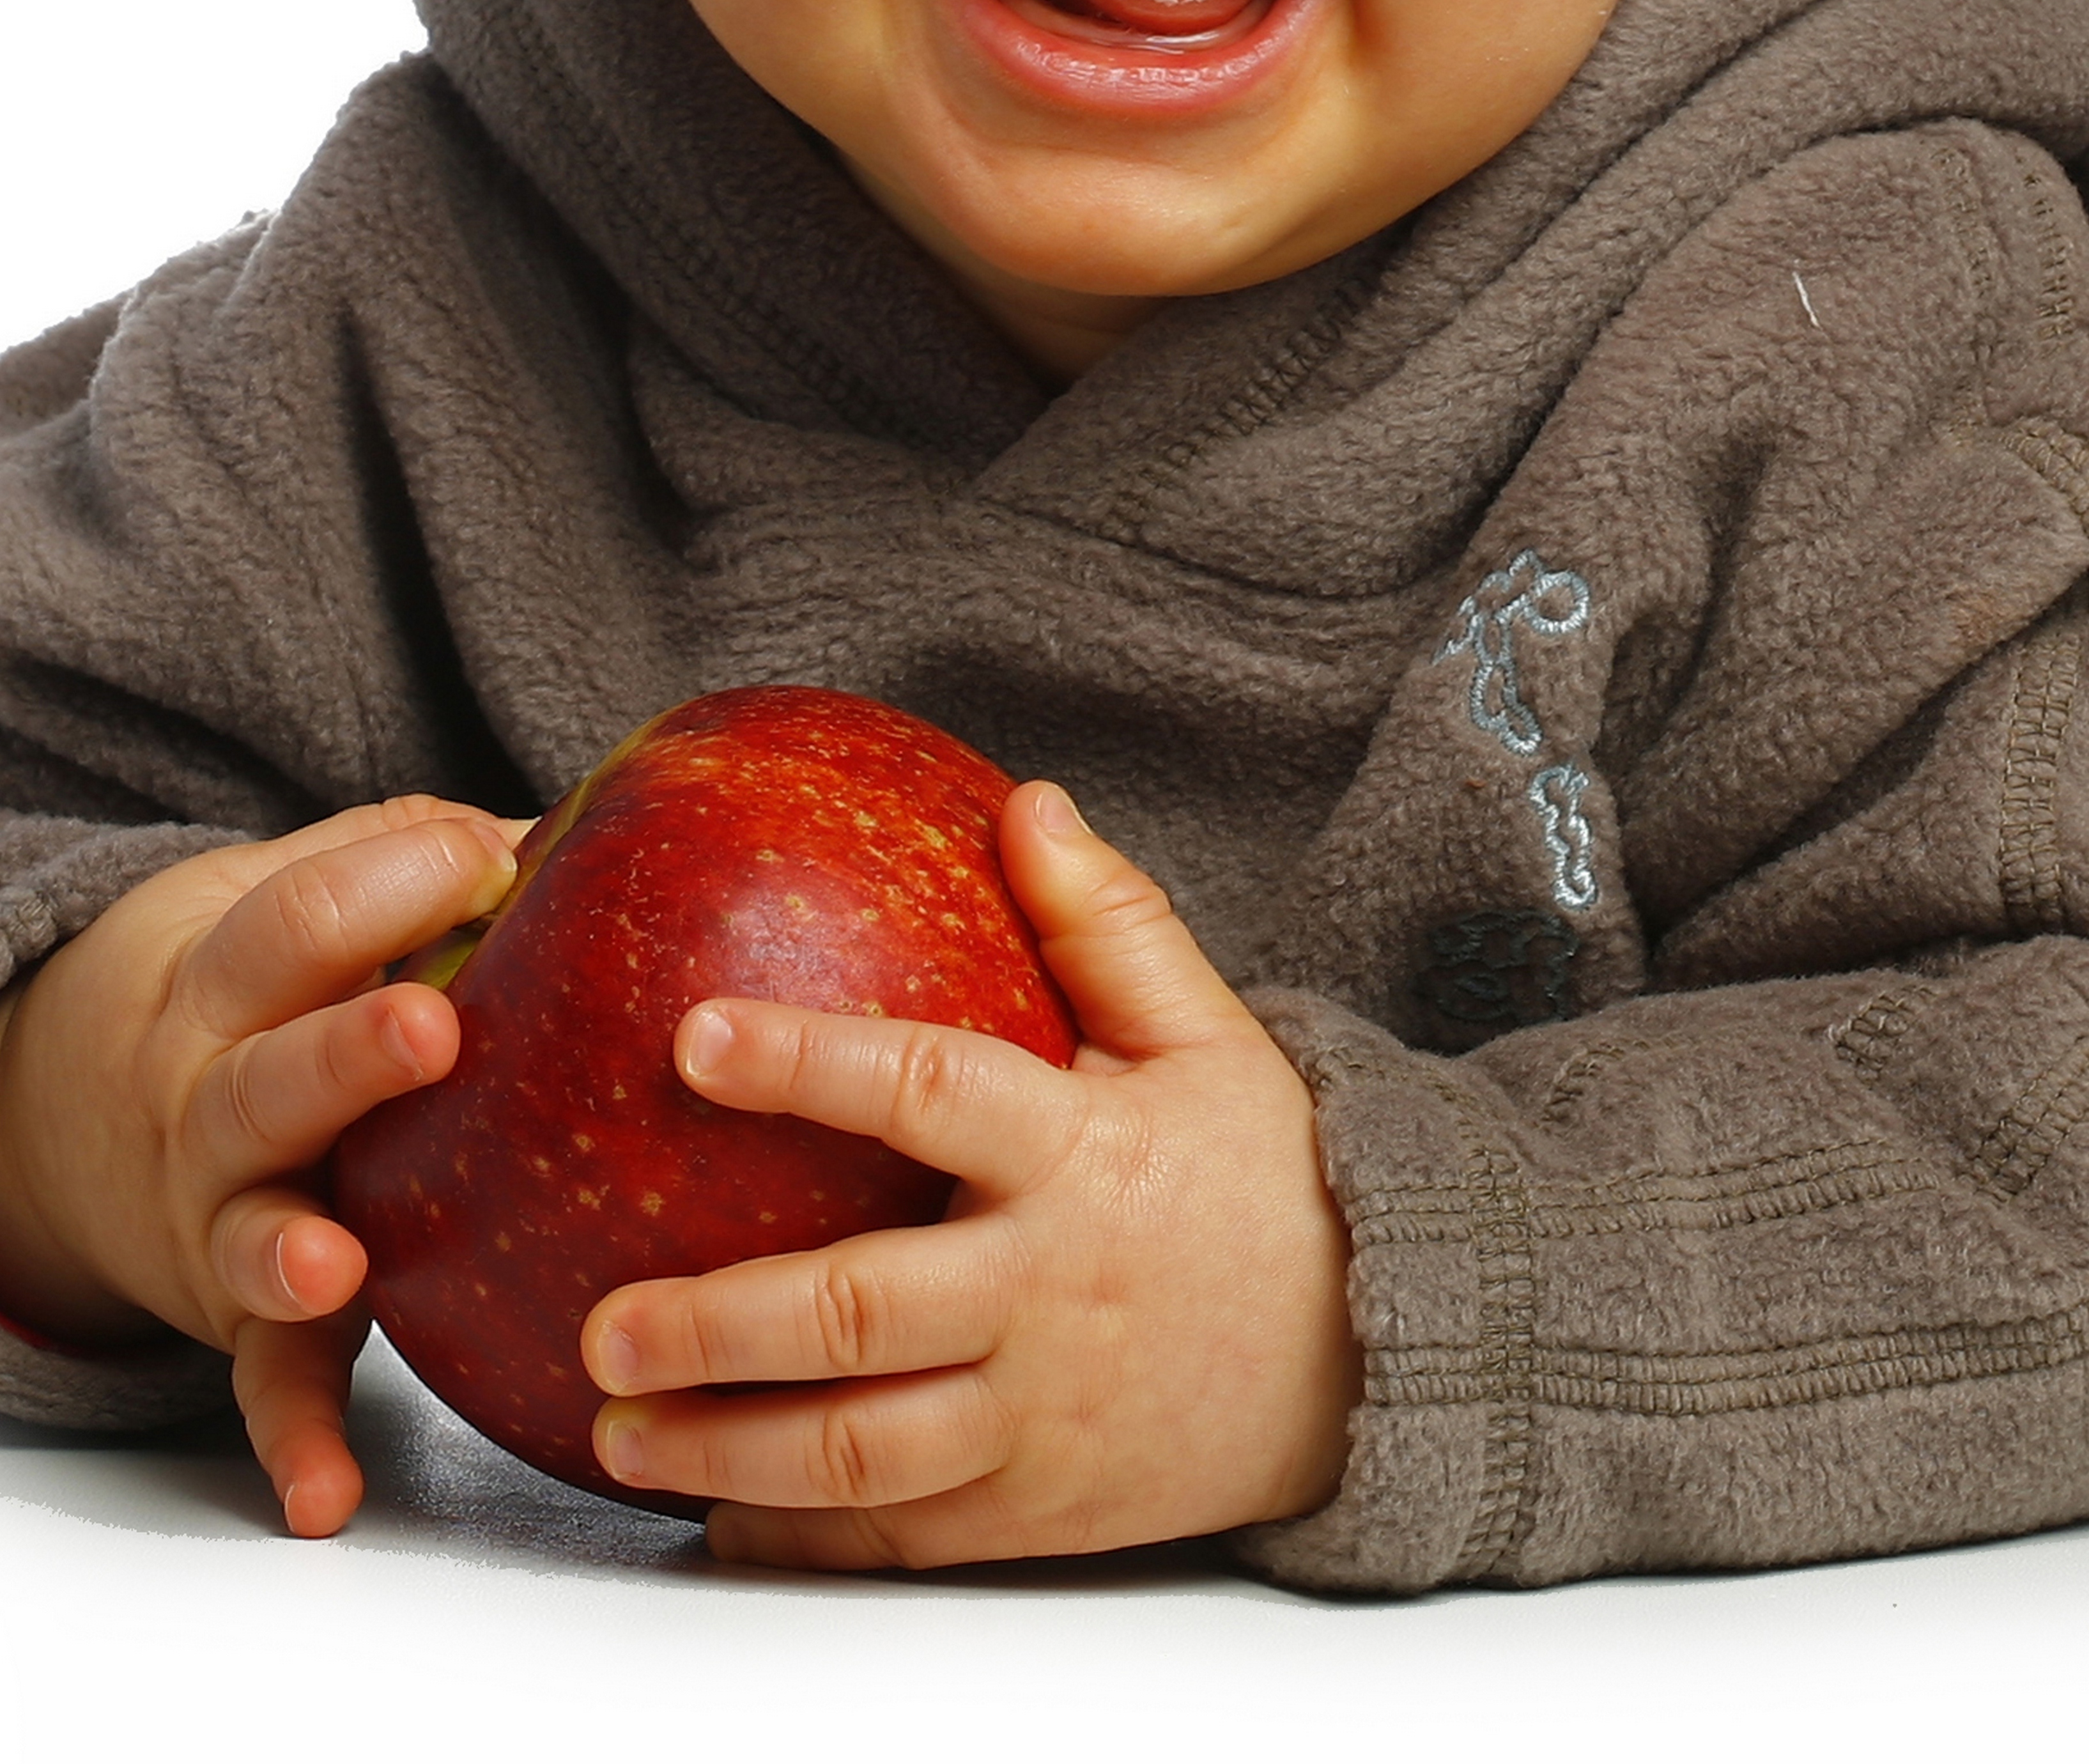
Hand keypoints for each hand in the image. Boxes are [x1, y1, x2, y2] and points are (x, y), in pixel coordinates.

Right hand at [0, 795, 519, 1536]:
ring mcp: (222, 1213)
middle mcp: (212, 1096)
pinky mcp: (242, 1317)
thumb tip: (580, 814)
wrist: (81, 1096)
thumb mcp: (298, 889)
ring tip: (336, 1266)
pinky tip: (327, 1494)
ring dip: (290, 1252)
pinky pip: (269, 1383)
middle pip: (271, 1073)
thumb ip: (415, 858)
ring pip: (251, 1230)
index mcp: (233, 976)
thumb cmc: (257, 977)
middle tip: (430, 1027)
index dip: (392, 881)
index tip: (486, 857)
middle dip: (346, 1054)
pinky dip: (294, 1439)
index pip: (301, 916)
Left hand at [579, 784, 1360, 1567]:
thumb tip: (1027, 806)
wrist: (1371, 1356)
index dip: (810, 1064)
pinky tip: (714, 1521)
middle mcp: (1047, 1294)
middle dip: (721, 1326)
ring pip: (863, 1454)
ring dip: (729, 1450)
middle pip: (864, 1317)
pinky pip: (901, 1541)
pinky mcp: (1038, 1510)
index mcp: (1080, 1157)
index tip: (695, 1038)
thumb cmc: (1266, 1181)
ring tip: (616, 1431)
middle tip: (606, 1318)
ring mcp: (1040, 1418)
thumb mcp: (1208, 1036)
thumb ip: (1110, 924)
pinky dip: (800, 1543)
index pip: (928, 1093)